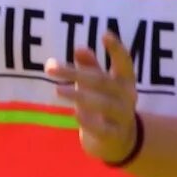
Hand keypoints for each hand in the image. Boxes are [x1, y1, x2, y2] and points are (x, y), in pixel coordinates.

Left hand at [46, 32, 140, 165]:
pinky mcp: (113, 135)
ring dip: (79, 95)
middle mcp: (127, 97)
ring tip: (57, 89)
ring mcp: (122, 117)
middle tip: (49, 67)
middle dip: (76, 73)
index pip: (124, 63)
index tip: (105, 34)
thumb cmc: (104, 104)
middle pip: (102, 81)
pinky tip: (75, 114)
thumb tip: (79, 47)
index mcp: (124, 82)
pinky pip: (102, 128)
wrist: (118, 142)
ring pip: (103, 104)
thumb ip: (89, 67)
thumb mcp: (97, 84)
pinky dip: (89, 121)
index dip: (117, 49)